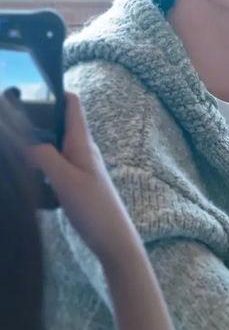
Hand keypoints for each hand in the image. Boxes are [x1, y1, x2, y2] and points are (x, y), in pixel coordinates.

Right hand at [26, 92, 142, 269]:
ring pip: (54, 144)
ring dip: (37, 142)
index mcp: (81, 142)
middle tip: (13, 124)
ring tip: (15, 146)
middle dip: (38, 118)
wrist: (112, 239)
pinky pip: (53, 164)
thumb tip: (23, 142)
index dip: (56, 91)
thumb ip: (44, 157)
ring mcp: (78, 166)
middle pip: (58, 123)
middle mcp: (81, 149)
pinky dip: (39, 164)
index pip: (72, 104)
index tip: (33, 90)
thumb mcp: (65, 180)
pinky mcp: (74, 182)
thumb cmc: (94, 208)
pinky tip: (27, 173)